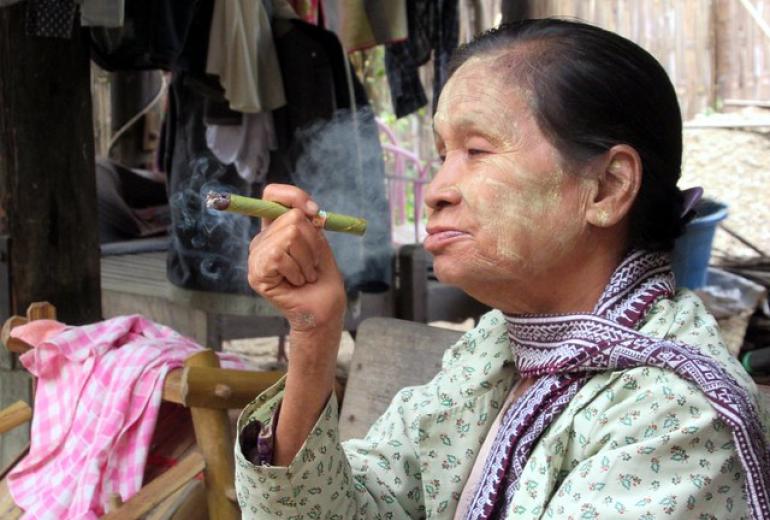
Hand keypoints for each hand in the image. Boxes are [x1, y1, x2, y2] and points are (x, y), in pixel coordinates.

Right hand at [247, 184, 346, 337]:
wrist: (324, 310)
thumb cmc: (322, 279)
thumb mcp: (318, 242)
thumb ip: (308, 222)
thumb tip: (304, 210)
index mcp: (276, 229)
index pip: (272, 194)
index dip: (293, 196)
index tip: (315, 212)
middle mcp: (262, 240)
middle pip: (291, 217)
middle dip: (313, 242)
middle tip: (313, 265)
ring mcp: (256, 257)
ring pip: (290, 235)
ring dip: (307, 260)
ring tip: (305, 276)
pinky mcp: (256, 273)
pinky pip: (281, 255)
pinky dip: (298, 271)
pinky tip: (297, 284)